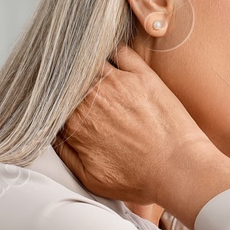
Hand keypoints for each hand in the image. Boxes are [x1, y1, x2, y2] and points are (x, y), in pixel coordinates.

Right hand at [54, 45, 229, 227]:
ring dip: (87, 62)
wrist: (179, 170)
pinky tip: (112, 57)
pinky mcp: (142, 75)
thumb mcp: (90, 178)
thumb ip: (66, 154)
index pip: (52, 100)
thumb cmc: (139, 179)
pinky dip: (112, 51)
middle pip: (67, 77)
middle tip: (74, 83)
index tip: (56, 97)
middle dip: (65, 78)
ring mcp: (117, 82)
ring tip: (89, 66)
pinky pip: (119, 51)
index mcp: (74, 121)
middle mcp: (90, 96)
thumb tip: (50, 135)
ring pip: (90, 60)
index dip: (53, 98)